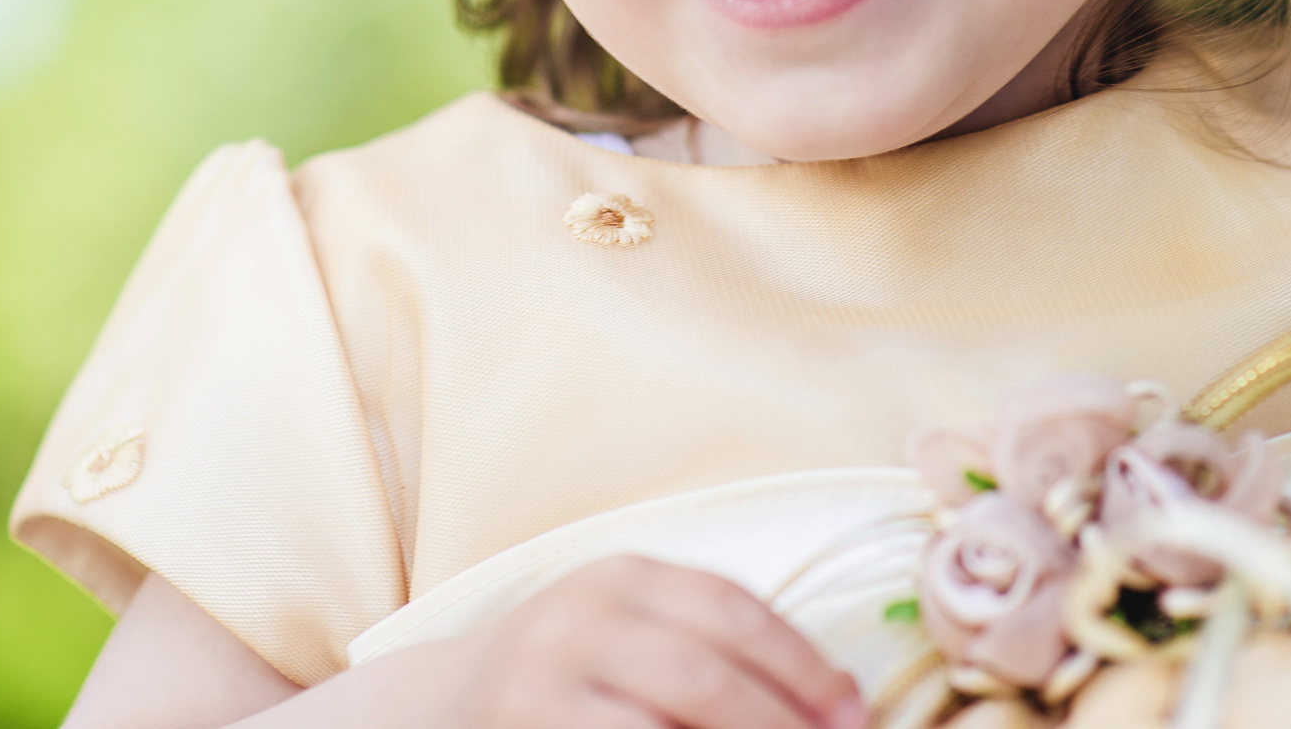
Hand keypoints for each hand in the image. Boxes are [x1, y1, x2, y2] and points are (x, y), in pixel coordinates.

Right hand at [433, 556, 869, 728]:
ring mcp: (539, 689)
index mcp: (620, 577)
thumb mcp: (627, 628)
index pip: (733, 610)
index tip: (854, 712)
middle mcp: (576, 621)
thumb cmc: (566, 671)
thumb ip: (711, 647)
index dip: (804, 666)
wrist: (436, 706)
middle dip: (781, 725)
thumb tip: (836, 700)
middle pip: (704, 679)